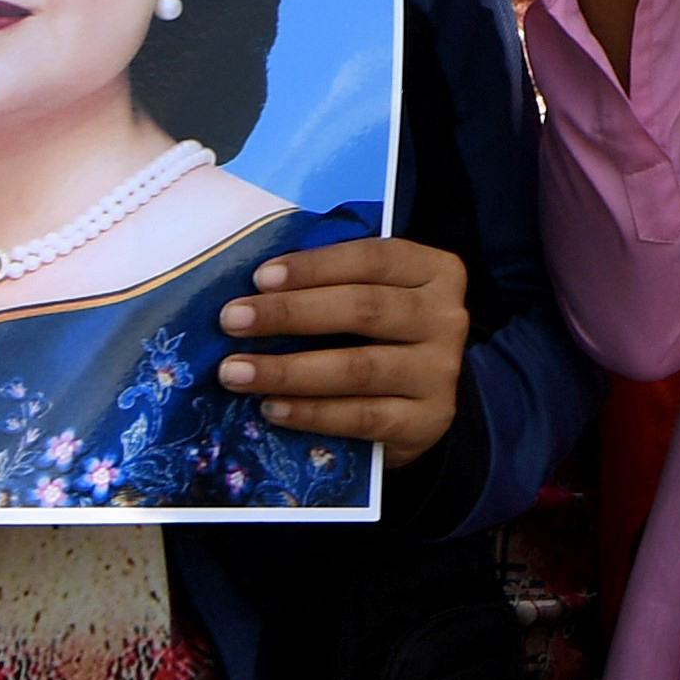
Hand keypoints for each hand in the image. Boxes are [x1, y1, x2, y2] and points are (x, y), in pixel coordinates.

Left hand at [214, 233, 470, 451]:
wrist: (419, 400)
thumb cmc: (378, 334)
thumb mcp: (370, 293)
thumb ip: (330, 282)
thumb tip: (253, 286)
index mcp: (436, 272)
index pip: (375, 258)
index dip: (315, 266)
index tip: (259, 278)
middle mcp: (447, 318)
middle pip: (364, 309)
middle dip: (290, 313)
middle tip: (232, 320)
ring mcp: (440, 372)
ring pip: (359, 368)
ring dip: (288, 370)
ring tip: (234, 371)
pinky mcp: (427, 421)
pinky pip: (361, 417)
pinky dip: (311, 413)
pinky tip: (271, 408)